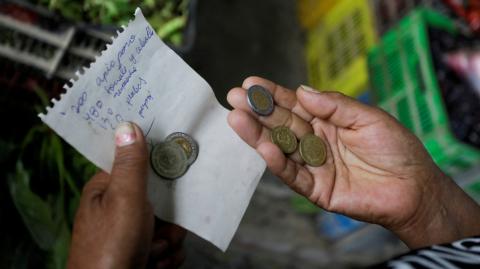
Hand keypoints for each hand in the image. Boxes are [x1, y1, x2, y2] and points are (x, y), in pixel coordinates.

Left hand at [68, 122, 185, 268]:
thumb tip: (127, 125)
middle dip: (169, 218)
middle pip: (160, 198)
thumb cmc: (110, 246)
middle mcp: (118, 210)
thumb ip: (131, 165)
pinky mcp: (141, 252)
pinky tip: (155, 263)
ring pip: (168, 225)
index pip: (136, 165)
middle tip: (162, 230)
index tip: (176, 165)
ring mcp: (130, 233)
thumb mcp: (124, 199)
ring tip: (153, 252)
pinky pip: (167, 247)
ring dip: (168, 241)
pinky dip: (166, 257)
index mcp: (106, 190)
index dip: (157, 166)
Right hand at [227, 77, 479, 247]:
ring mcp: (314, 166)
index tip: (251, 84)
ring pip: (281, 149)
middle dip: (258, 111)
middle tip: (234, 98)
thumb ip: (334, 105)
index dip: (273, 95)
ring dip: (258, 135)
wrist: (415, 188)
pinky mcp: (316, 189)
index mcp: (327, 122)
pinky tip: (264, 147)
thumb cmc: (397, 149)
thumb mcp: (368, 117)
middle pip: (281, 125)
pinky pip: (293, 175)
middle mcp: (316, 142)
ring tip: (237, 120)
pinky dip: (278, 163)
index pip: (294, 105)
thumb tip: (301, 91)